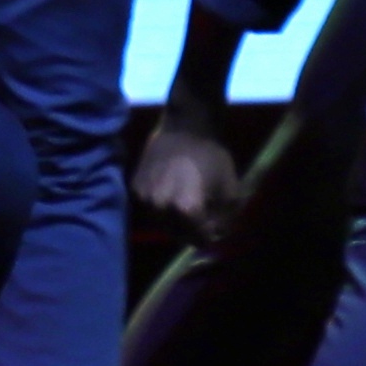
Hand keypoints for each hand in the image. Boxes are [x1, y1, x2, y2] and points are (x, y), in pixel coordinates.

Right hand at [132, 108, 251, 244]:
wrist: (185, 125)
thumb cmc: (212, 156)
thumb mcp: (230, 190)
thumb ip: (225, 220)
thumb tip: (216, 236)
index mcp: (186, 210)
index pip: (199, 240)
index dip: (209, 234)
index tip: (213, 223)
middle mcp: (161, 208)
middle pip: (177, 235)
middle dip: (191, 229)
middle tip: (200, 216)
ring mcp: (145, 199)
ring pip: (161, 223)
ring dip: (173, 219)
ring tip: (184, 202)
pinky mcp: (135, 188)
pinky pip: (150, 208)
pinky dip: (160, 205)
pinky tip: (170, 190)